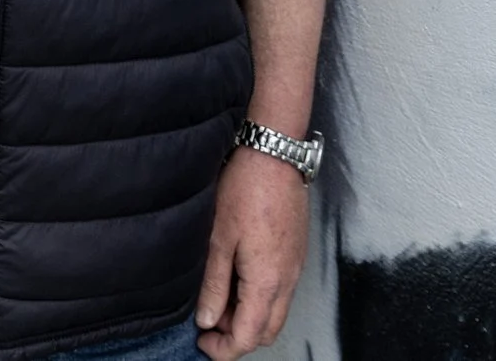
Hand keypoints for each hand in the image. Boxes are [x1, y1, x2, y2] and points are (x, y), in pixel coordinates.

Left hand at [195, 146, 308, 360]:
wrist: (274, 155)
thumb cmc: (244, 190)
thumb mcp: (218, 238)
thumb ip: (214, 284)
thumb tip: (207, 320)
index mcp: (267, 281)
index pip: (250, 337)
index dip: (224, 349)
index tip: (200, 341)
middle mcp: (287, 280)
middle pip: (267, 332)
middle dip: (237, 337)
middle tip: (208, 323)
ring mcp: (295, 267)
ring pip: (275, 313)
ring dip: (248, 317)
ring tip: (218, 298)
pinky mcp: (295, 254)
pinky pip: (281, 292)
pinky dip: (258, 298)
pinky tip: (235, 278)